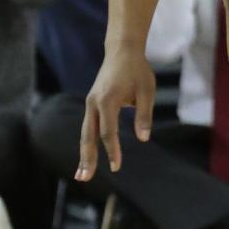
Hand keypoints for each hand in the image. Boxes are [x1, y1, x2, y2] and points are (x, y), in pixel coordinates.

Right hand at [76, 45, 155, 178]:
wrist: (122, 50)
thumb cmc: (137, 70)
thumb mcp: (147, 90)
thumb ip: (144, 114)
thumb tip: (143, 139)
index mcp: (108, 100)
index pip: (108, 132)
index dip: (113, 150)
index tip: (117, 167)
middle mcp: (94, 103)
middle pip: (89, 135)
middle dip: (87, 158)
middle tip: (84, 178)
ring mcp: (90, 103)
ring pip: (85, 133)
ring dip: (83, 154)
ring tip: (81, 175)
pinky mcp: (91, 103)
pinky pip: (87, 126)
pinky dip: (86, 143)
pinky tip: (87, 157)